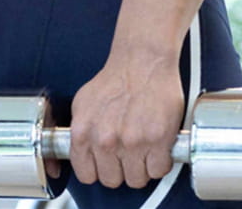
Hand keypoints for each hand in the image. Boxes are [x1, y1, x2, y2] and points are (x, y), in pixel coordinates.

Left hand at [67, 53, 184, 188]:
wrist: (142, 60)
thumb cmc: (116, 79)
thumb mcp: (84, 103)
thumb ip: (81, 132)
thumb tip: (81, 154)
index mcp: (83, 132)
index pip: (86, 175)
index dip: (98, 170)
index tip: (106, 164)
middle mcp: (105, 140)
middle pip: (112, 180)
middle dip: (120, 169)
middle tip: (127, 153)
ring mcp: (132, 142)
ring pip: (136, 180)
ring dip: (142, 167)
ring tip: (143, 147)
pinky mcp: (157, 141)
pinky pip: (159, 171)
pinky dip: (160, 161)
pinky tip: (157, 145)